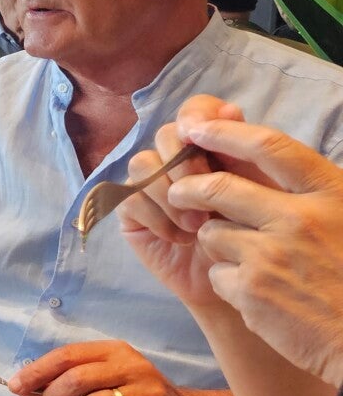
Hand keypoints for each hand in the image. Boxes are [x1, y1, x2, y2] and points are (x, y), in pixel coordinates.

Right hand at [116, 98, 244, 313]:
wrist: (241, 285)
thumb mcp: (266, 191)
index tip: (198, 134)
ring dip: (170, 192)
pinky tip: (181, 238)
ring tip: (198, 225)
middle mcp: (180, 161)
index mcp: (216, 147)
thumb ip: (250, 150)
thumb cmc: (260, 239)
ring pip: (143, 162)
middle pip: (166, 133)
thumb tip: (229, 109)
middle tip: (206, 194)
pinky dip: (157, 217)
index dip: (194, 115)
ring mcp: (154, 185)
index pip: (195, 111)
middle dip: (184, 161)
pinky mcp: (134, 212)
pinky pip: (130, 197)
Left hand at [162, 105, 342, 383]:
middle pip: (218, 186)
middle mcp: (300, 218)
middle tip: (180, 193)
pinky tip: (258, 293)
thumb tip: (252, 152)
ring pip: (211, 232)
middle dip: (189, 188)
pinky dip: (228, 281)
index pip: (271, 146)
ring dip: (218, 243)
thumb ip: (307, 191)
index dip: (226, 131)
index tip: (197, 124)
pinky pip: (217, 273)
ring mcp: (272, 255)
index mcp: (331, 194)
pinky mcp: (251, 290)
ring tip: (250, 261)